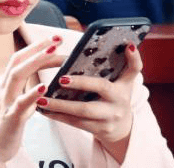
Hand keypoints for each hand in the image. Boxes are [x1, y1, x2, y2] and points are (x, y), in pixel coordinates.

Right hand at [0, 36, 64, 164]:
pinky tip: (44, 86)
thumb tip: (42, 74)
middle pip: (17, 60)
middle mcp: (2, 87)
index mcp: (4, 81)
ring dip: (36, 62)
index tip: (54, 39)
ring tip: (53, 53)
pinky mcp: (10, 118)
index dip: (36, 46)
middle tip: (57, 39)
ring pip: (17, 75)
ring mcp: (5, 101)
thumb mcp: (14, 98)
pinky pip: (20, 103)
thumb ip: (24, 86)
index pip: (20, 57)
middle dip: (37, 47)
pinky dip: (31, 93)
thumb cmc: (6, 122)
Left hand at [36, 43, 143, 161]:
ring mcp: (108, 119)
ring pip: (82, 113)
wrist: (122, 130)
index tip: (123, 47)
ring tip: (41, 99)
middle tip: (60, 78)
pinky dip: (59, 116)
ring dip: (60, 106)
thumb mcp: (125, 82)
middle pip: (100, 90)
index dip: (130, 60)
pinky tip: (44, 110)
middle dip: (79, 84)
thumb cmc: (117, 97)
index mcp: (123, 87)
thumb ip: (126, 65)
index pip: (131, 71)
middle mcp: (118, 104)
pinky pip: (75, 123)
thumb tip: (126, 43)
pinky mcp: (98, 130)